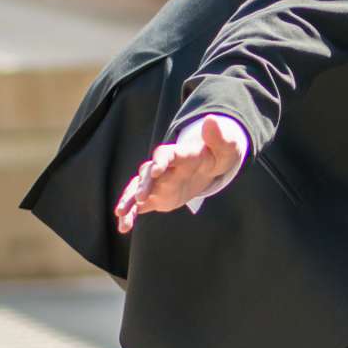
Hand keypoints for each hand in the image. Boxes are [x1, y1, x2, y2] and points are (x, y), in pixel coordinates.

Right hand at [114, 116, 244, 234]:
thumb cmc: (217, 154)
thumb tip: (212, 120)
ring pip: (137, 189)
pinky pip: (139, 205)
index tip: (157, 170)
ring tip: (121, 215)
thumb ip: (219, 137)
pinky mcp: (155, 197)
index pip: (166, 154)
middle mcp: (163, 167)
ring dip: (129, 201)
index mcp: (180, 154)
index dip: (161, 161)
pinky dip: (130, 214)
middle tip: (140, 197)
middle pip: (148, 173)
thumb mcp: (225, 147)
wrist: (208, 165)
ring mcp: (157, 182)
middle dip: (144, 184)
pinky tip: (123, 227)